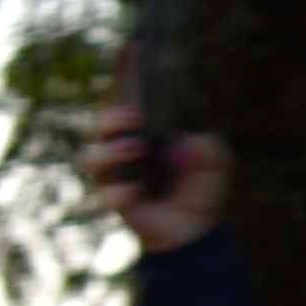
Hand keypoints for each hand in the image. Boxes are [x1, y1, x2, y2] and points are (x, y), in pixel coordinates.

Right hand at [79, 94, 230, 255]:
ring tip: (137, 148)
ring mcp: (115, 177)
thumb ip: (209, 148)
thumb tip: (187, 144)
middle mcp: (122, 152)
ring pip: (90, 158)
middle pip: (98, 127)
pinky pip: (108, 194)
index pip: (123, 108)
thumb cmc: (199, 187)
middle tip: (136, 118)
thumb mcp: (215, 163)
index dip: (120, 88)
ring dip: (110, 151)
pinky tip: (136, 191)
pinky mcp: (117, 201)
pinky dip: (120, 191)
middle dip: (111, 120)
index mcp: (142, 135)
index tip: (131, 78)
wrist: (195, 227)